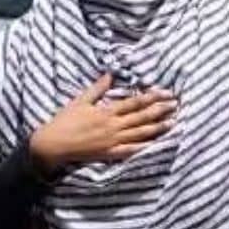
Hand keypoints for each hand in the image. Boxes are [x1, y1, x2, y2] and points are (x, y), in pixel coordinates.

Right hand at [29, 74, 175, 172]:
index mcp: (107, 111)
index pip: (135, 102)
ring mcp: (113, 141)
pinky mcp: (111, 153)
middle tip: (176, 105)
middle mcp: (113, 126)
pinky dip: (145, 147)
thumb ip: (97, 88)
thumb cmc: (65, 121)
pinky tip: (157, 144)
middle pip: (142, 117)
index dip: (152, 97)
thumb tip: (110, 74)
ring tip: (173, 122)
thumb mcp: (80, 101)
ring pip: (141, 133)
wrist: (53, 145)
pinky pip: (132, 150)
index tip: (166, 93)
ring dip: (158, 127)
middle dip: (161, 110)